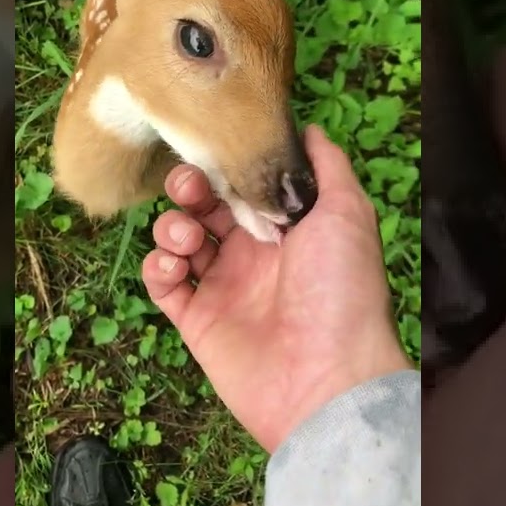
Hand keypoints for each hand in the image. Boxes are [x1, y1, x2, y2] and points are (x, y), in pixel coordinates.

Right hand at [140, 125, 411, 452]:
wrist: (328, 378)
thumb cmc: (343, 291)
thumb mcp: (348, 213)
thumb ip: (328, 165)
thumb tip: (308, 128)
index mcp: (288, 228)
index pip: (244, 183)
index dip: (226, 165)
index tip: (215, 150)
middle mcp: (254, 255)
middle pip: (205, 206)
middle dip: (189, 188)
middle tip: (190, 188)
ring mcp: (224, 288)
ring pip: (178, 240)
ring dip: (171, 226)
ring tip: (186, 236)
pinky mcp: (197, 322)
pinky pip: (163, 284)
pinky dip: (157, 267)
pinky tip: (173, 265)